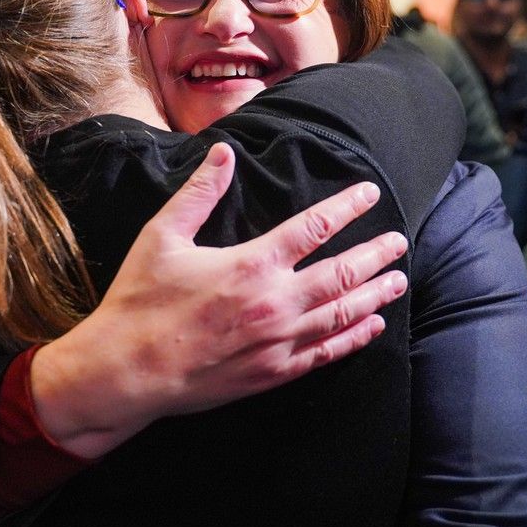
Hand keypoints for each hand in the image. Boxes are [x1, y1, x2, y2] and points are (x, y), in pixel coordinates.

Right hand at [31, 142, 407, 457]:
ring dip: (374, 294)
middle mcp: (275, 302)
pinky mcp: (272, 373)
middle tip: (399, 241)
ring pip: (342, 313)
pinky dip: (354, 338)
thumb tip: (223, 152)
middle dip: (374, 254)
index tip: (371, 195)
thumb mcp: (163, 236)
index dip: (347, 208)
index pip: (315, 228)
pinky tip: (372, 326)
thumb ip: (199, 193)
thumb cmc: (141, 300)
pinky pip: (325, 353)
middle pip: (341, 272)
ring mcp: (278, 342)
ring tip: (398, 280)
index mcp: (252, 264)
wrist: (127, 370)